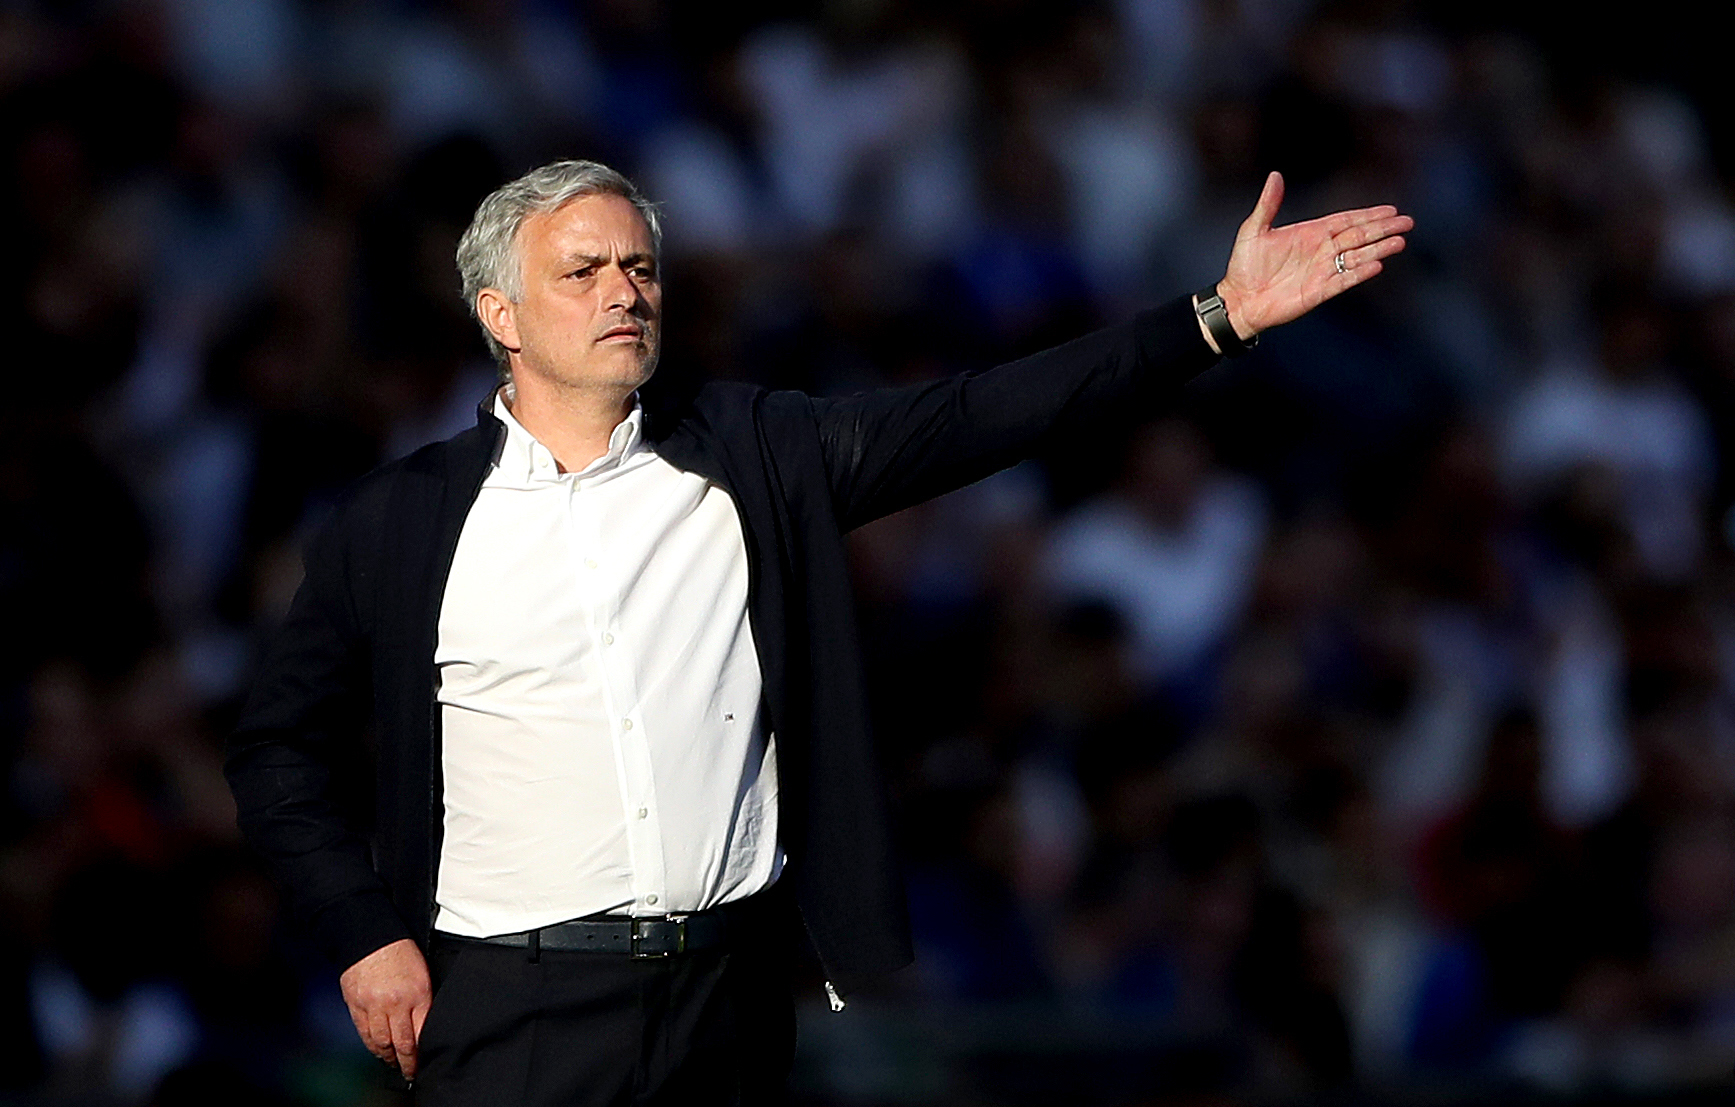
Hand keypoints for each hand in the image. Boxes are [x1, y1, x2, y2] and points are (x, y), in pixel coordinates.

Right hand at [340, 938, 431, 1080]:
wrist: (369, 936)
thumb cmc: (399, 950)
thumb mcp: (422, 972)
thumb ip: (424, 999)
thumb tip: (425, 1022)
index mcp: (417, 993)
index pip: (422, 1032)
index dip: (422, 1051)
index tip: (423, 1060)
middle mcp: (395, 1003)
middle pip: (401, 1043)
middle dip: (407, 1061)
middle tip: (410, 1070)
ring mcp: (373, 1006)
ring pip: (381, 1043)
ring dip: (388, 1056)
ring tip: (393, 1061)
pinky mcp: (356, 1006)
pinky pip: (364, 1033)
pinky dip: (371, 1045)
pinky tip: (377, 1049)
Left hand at [1215, 171, 1412, 340]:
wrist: (1238, 299)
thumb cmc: (1244, 265)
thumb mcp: (1254, 230)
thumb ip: (1268, 204)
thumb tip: (1275, 175)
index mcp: (1311, 233)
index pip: (1346, 221)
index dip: (1368, 215)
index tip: (1391, 210)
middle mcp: (1321, 251)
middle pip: (1358, 237)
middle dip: (1383, 229)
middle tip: (1407, 223)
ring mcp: (1322, 271)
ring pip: (1356, 258)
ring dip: (1378, 250)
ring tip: (1400, 242)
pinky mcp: (1318, 292)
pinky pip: (1343, 281)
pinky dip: (1358, 273)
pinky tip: (1377, 265)